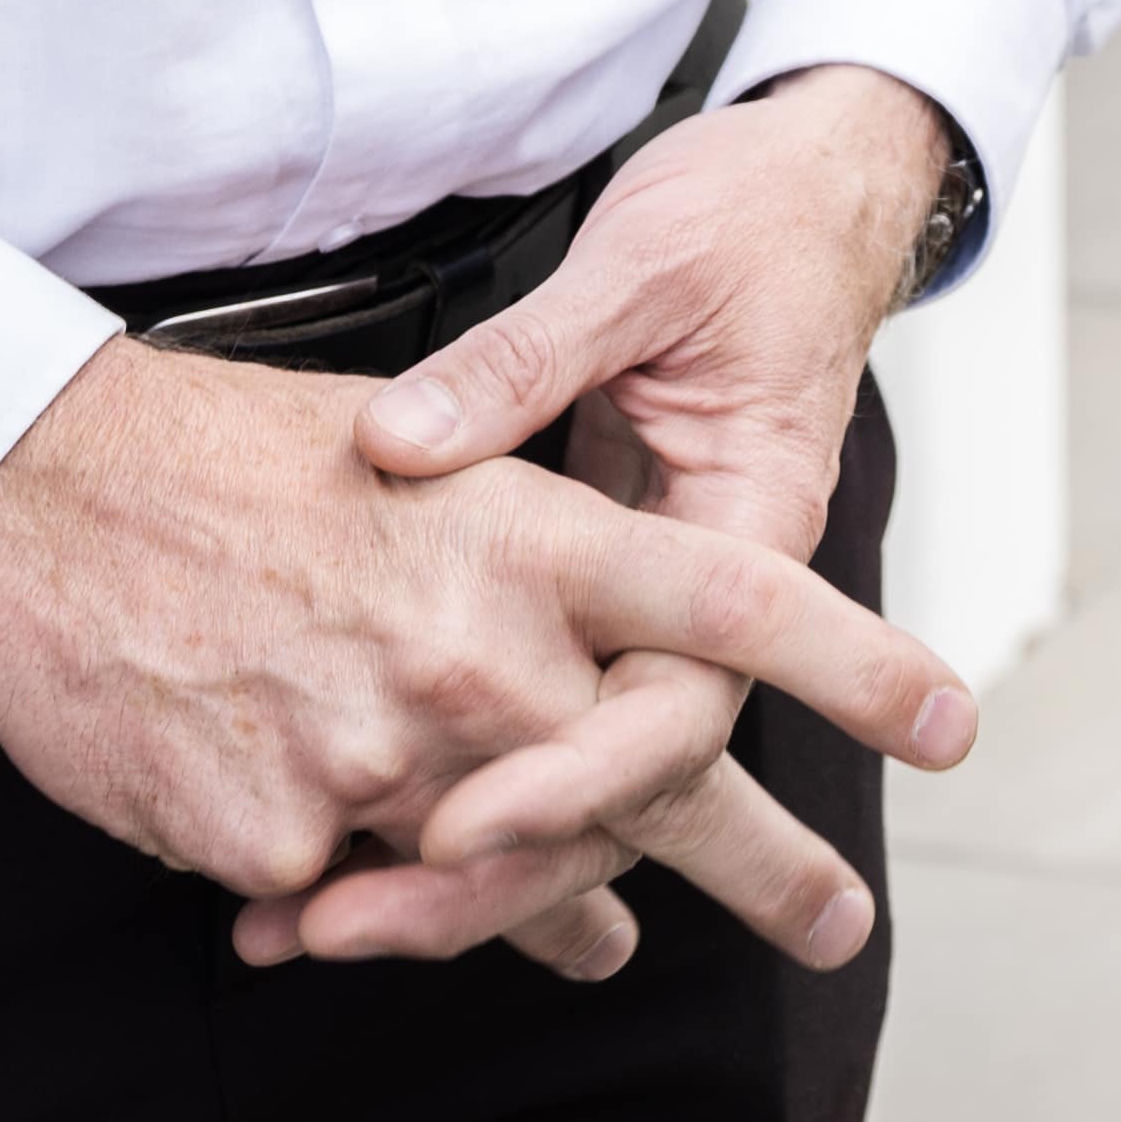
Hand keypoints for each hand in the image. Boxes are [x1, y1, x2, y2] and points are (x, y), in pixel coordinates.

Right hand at [0, 327, 970, 989]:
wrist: (36, 490)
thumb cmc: (228, 458)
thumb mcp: (414, 474)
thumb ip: (527, 588)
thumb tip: (597, 686)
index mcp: (529, 537)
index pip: (733, 598)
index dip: (848, 660)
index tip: (946, 716)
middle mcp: (482, 651)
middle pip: (658, 781)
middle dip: (761, 864)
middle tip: (832, 924)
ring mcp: (382, 755)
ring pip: (509, 872)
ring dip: (548, 911)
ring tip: (595, 939)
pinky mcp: (279, 837)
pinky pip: (354, 896)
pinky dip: (354, 899)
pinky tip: (333, 904)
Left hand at [254, 71, 964, 967]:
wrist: (812, 189)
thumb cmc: (753, 221)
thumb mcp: (642, 268)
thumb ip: (527, 359)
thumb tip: (398, 444)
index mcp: (749, 527)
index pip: (670, 709)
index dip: (565, 782)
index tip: (456, 829)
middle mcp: (702, 594)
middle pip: (612, 786)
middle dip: (489, 879)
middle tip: (342, 932)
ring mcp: (644, 598)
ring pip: (565, 765)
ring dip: (453, 862)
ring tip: (308, 929)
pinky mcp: (590, 585)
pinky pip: (528, 706)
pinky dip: (441, 774)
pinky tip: (331, 833)